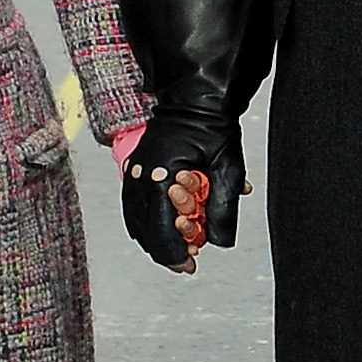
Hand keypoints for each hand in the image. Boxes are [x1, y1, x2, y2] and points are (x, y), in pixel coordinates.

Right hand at [122, 116, 248, 274]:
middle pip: (145, 231)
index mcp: (162, 177)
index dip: (176, 254)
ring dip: (155, 237)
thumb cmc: (212, 125)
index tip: (190, 265)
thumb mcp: (227, 168)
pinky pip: (133, 205)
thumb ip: (223, 208)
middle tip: (185, 261)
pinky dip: (145, 221)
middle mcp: (141, 176)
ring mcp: (134, 172)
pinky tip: (158, 227)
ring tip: (176, 247)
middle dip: (166, 250)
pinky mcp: (134, 168)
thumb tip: (220, 241)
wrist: (195, 96)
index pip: (162, 231)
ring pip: (136, 220)